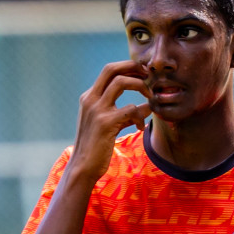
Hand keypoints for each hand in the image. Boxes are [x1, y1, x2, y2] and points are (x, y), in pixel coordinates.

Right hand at [68, 60, 151, 182]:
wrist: (83, 167)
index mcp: (90, 97)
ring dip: (140, 86)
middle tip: (149, 75)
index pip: (108, 71)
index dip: (127, 67)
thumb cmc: (97, 147)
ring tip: (150, 98)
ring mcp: (96, 109)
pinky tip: (140, 127)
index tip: (143, 74)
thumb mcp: (112, 126)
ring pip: (121, 82)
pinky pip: (131, 109)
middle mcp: (90, 99)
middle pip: (111, 69)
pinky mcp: (105, 122)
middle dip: (133, 67)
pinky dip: (141, 115)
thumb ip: (127, 114)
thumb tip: (148, 106)